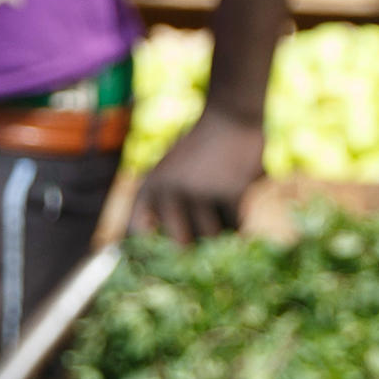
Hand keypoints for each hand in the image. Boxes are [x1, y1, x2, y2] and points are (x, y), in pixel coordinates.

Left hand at [133, 110, 263, 243]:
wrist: (230, 113)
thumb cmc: (200, 148)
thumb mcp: (168, 171)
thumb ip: (161, 208)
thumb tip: (158, 248)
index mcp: (151, 187)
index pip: (140, 233)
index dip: (148, 255)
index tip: (164, 264)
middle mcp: (170, 191)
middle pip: (181, 245)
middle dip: (194, 252)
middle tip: (204, 253)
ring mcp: (202, 192)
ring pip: (213, 237)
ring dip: (221, 232)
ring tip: (223, 214)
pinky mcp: (232, 191)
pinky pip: (236, 225)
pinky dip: (239, 220)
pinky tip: (239, 200)